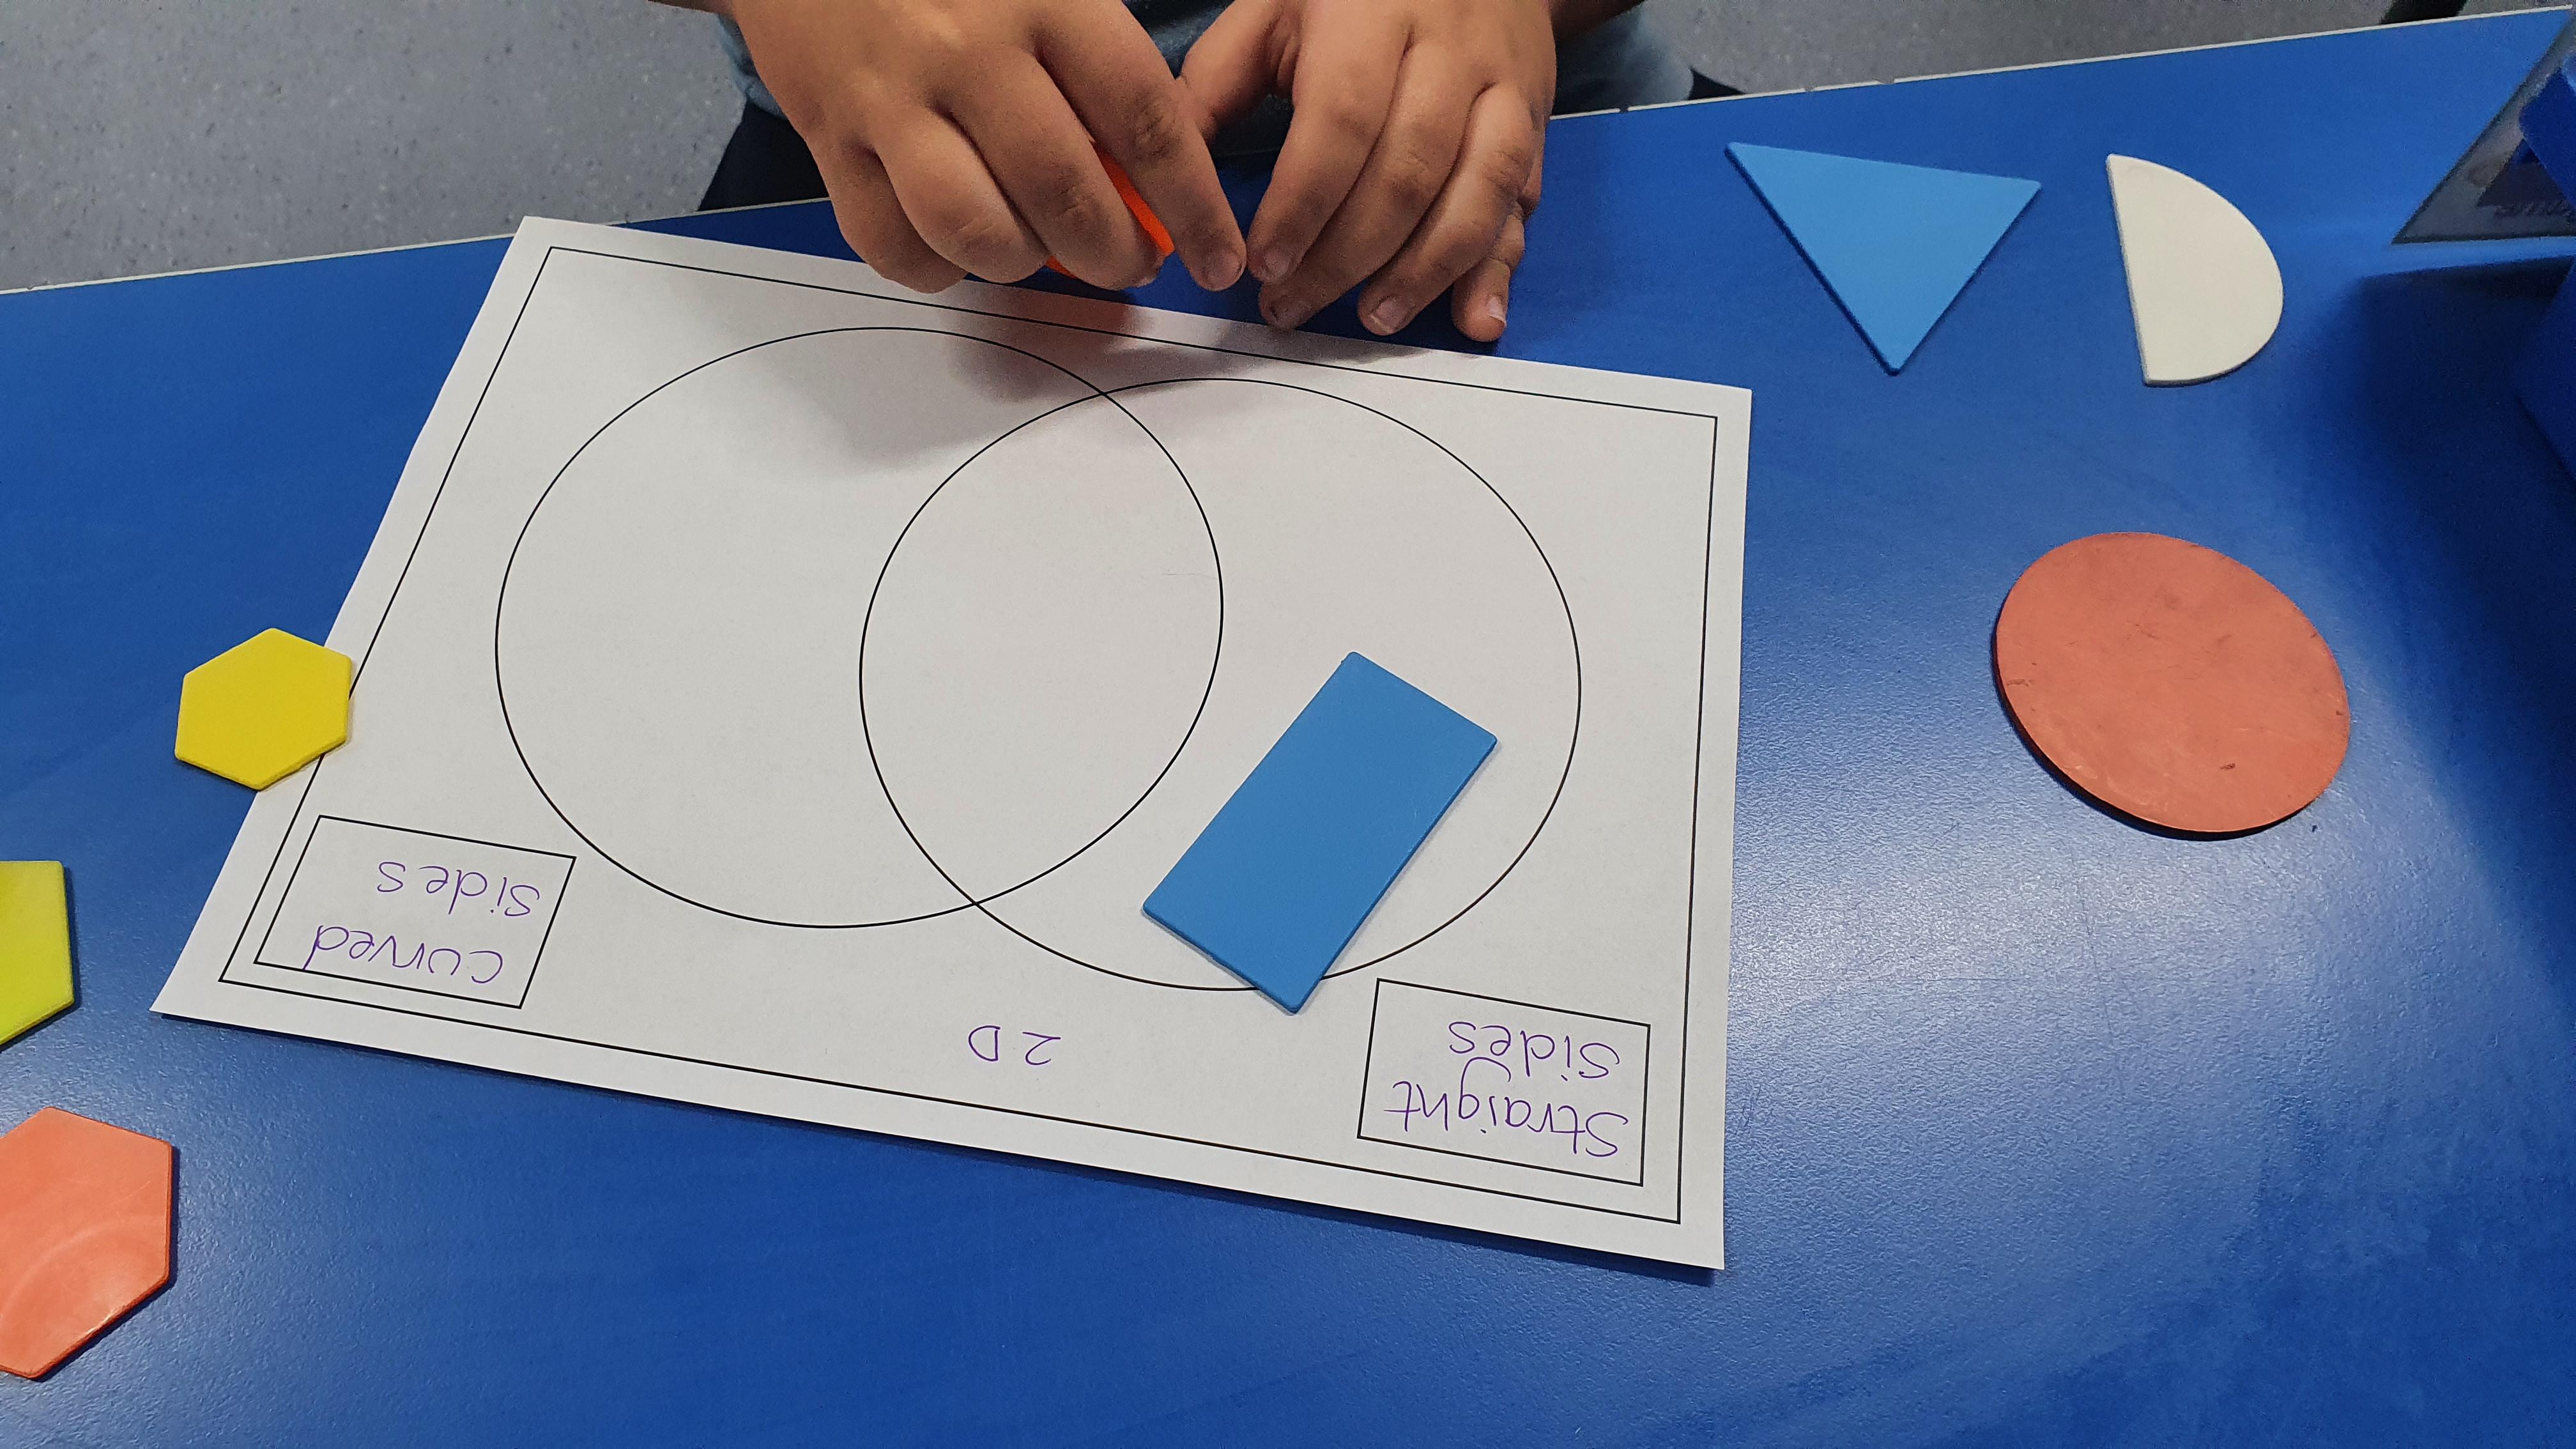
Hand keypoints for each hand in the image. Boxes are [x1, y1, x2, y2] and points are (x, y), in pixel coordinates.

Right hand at [723, 0, 1245, 292]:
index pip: (1144, 120)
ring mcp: (889, 99)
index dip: (1193, 204)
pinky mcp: (827, 139)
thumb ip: (1103, 61)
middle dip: (1115, 253)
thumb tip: (1153, 171)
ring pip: (976, 230)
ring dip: (1025, 265)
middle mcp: (966, 51)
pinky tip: (960, 246)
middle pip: (1064, 193)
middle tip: (1131, 262)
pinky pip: (892, 242)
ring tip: (1042, 251)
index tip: (1216, 254)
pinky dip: (936, 267)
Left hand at [1182, 0, 1553, 340]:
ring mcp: (1504, 88)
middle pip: (1408, 170)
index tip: (1263, 265)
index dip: (1303, 204)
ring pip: (1476, 193)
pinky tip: (1476, 320)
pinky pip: (1522, 204)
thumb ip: (1214, 86)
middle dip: (1348, 254)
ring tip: (1373, 319)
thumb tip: (1163, 177)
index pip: (1342, 121)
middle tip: (1294, 306)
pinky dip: (1501, 269)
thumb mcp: (1273, 10)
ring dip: (1425, 270)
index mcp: (1373, 14)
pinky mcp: (1535, 124)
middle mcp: (1450, 50)